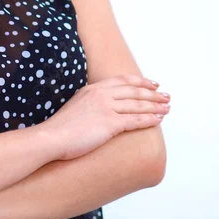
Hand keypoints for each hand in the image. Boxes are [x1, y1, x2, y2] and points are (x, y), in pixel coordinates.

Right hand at [39, 74, 170, 160]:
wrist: (52, 137)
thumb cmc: (60, 128)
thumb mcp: (76, 105)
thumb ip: (89, 102)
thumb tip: (100, 107)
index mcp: (93, 88)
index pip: (122, 80)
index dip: (140, 81)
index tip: (152, 84)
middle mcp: (101, 94)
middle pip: (134, 90)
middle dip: (153, 93)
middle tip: (166, 96)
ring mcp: (106, 108)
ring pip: (137, 104)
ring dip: (155, 106)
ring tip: (167, 108)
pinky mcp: (109, 123)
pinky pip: (135, 120)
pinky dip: (149, 119)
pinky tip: (158, 120)